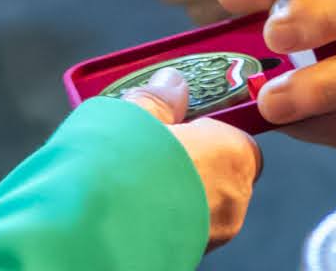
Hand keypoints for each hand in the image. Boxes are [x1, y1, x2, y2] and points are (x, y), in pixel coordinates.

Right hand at [113, 70, 261, 250]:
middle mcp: (233, 198)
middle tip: (156, 151)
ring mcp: (214, 234)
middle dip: (192, 163)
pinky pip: (186, 226)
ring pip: (203, 203)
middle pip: (221, 172)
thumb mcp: (138, 114)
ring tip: (139, 180)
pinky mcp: (191, 254)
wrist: (96, 231)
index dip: (209, 132)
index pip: (239, 140)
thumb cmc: (126, 170)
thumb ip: (160, 98)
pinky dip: (168, 216)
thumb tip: (170, 83)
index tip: (181, 126)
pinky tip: (137, 206)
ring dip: (179, 191)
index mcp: (233, 154)